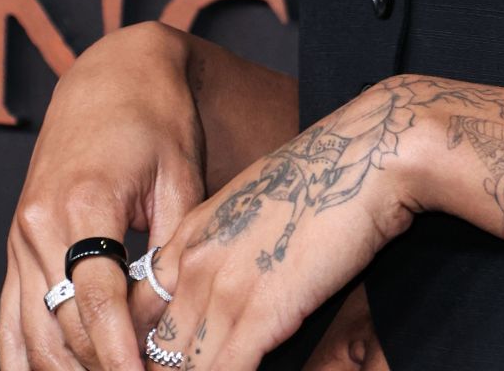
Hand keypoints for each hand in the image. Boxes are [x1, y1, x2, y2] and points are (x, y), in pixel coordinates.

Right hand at [0, 21, 205, 370]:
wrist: (113, 74)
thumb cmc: (158, 118)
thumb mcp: (181, 173)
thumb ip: (172, 246)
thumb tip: (169, 316)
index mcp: (84, 202)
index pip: (97, 301)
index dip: (121, 354)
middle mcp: (40, 225)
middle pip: (63, 325)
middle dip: (102, 367)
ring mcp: (20, 237)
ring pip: (32, 333)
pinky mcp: (16, 244)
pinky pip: (9, 318)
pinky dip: (25, 359)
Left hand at [146, 82, 421, 366]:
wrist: (365, 154)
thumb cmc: (322, 177)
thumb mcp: (251, 207)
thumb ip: (224, 250)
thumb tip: (223, 294)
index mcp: (189, 236)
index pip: (139, 312)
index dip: (145, 348)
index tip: (159, 362)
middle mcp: (194, 262)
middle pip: (155, 349)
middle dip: (163, 370)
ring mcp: (223, 289)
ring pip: (183, 369)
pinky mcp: (260, 313)